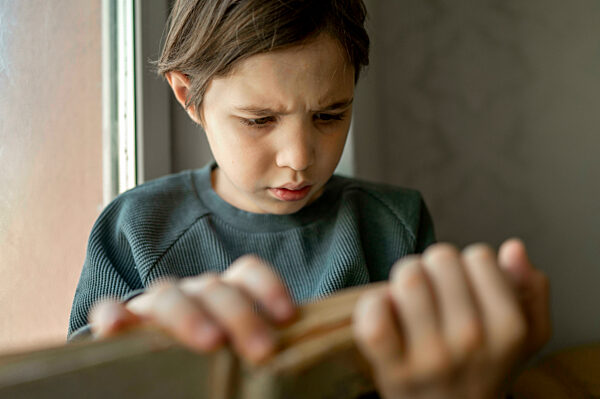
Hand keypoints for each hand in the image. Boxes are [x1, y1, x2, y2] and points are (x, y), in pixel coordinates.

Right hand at [89, 255, 295, 363]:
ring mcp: (157, 305)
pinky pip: (111, 309)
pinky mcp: (123, 323)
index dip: (269, 287)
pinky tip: (116, 329)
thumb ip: (259, 343)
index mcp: (226, 294)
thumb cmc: (215, 358)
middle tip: (262, 350)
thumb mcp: (242, 348)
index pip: (247, 273)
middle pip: (215, 287)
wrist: (165, 366)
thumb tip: (291, 356)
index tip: (288, 317)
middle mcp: (194, 293)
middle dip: (241, 314)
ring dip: (190, 315)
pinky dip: (113, 315)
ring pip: (169, 294)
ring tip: (211, 342)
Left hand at [353, 241, 549, 398]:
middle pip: (440, 258)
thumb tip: (513, 249)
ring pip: (408, 277)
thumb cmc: (479, 368)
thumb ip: (529, 290)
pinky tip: (385, 317)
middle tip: (431, 297)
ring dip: (402, 284)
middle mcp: (473, 340)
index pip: (479, 256)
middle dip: (432, 270)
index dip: (466, 269)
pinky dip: (372, 307)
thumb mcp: (523, 337)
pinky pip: (375, 312)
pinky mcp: (393, 368)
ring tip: (408, 306)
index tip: (461, 291)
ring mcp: (432, 357)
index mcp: (509, 328)